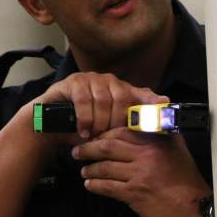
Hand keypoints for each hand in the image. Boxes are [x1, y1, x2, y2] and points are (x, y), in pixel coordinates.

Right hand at [35, 72, 164, 138]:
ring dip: (99, 122)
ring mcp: (91, 79)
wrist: (52, 128)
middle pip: (123, 98)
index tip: (165, 105)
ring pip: (103, 99)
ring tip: (94, 135)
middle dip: (117, 121)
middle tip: (109, 136)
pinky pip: (84, 99)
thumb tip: (152, 130)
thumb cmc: (83, 130)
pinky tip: (83, 131)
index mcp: (122, 92)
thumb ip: (126, 130)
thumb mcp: (108, 133)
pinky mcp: (74, 82)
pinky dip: (85, 118)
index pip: (142, 93)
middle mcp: (109, 82)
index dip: (153, 99)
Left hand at [73, 127, 210, 216]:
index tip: (93, 138)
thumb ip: (161, 133)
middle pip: (108, 146)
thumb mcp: (177, 149)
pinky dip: (95, 185)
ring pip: (105, 167)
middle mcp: (146, 153)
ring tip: (84, 171)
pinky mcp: (135, 193)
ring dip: (90, 169)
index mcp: (155, 139)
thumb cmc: (186, 180)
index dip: (103, 134)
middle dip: (88, 148)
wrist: (194, 208)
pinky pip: (108, 187)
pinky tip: (90, 185)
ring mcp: (139, 173)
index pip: (121, 130)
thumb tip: (143, 122)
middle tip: (78, 152)